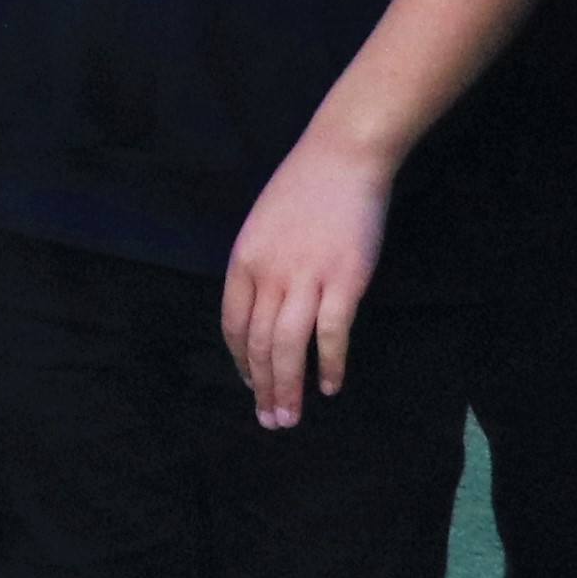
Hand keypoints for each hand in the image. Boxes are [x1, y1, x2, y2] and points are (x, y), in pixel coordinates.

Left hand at [219, 134, 390, 427]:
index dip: (240, 361)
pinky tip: (330, 386)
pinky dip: (329, 365)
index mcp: (243, 260)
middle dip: (263, 388)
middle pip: (257, 344)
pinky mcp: (343, 281)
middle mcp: (268, 274)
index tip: (251, 384)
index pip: (232, 325)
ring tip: (291, 418)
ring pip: (287, 348)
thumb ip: (260, 269)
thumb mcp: (263, 227)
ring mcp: (305, 278)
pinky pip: (331, 335)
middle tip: (271, 420)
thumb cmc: (304, 190)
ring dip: (288, 389)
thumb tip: (264, 310)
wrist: (342, 157)